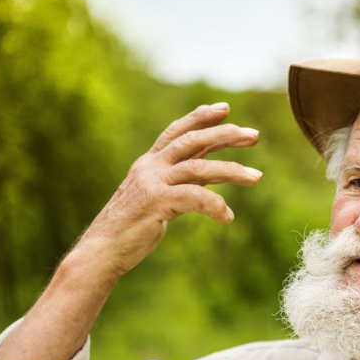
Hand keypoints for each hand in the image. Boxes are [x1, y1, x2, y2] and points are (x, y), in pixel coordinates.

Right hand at [78, 102, 261, 276]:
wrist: (102, 250)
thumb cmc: (132, 227)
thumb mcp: (159, 197)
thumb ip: (181, 181)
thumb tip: (210, 175)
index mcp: (149, 162)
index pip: (177, 131)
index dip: (201, 117)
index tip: (225, 108)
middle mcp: (150, 166)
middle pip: (193, 140)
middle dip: (225, 134)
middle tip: (254, 135)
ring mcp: (152, 182)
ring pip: (200, 167)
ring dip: (232, 170)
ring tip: (257, 177)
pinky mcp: (156, 202)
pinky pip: (195, 197)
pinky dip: (215, 205)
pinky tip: (227, 217)